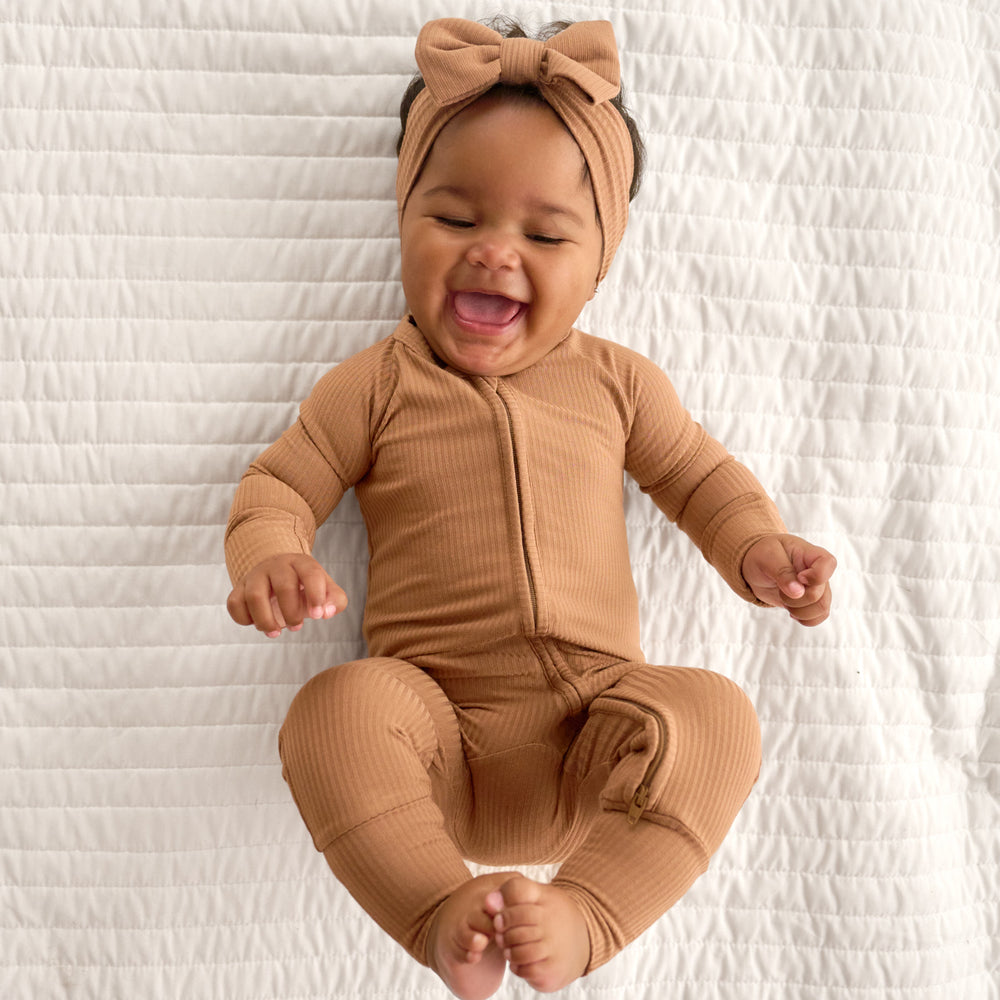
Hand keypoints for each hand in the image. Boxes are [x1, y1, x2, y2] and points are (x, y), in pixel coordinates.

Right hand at [227, 553, 347, 637]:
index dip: (316, 596)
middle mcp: (277, 565)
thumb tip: (326, 613)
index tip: (318, 616)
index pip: (311, 574)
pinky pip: (234, 603)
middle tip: (297, 627)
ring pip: (255, 595)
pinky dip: (244, 619)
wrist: (277, 571)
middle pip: (283, 586)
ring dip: (265, 620)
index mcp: (302, 563)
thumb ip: (335, 601)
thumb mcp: (325, 589)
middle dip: (291, 612)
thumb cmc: (304, 585)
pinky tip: (256, 624)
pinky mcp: (239, 588)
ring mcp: (256, 575)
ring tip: (275, 632)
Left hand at [741, 534, 835, 626]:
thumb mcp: (767, 557)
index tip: (799, 577)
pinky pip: (818, 617)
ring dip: (799, 611)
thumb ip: (782, 572)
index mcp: (810, 554)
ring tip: (784, 601)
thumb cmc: (764, 555)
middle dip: (796, 599)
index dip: (815, 576)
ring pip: (822, 608)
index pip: (828, 563)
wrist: (757, 566)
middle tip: (780, 590)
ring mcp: (817, 588)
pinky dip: (804, 619)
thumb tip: (798, 592)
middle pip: (820, 594)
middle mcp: (818, 571)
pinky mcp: (812, 602)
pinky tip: (791, 610)